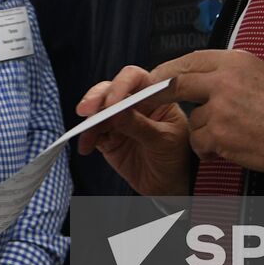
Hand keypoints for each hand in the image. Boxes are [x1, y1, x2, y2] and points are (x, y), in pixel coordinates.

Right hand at [76, 65, 190, 195]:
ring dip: (89, 121)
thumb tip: (117, 112)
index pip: (136, 79)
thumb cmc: (177, 157)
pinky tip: (86, 146)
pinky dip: (86, 137)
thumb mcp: (165, 140)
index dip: (120, 85)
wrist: (171, 185)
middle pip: (110, 90)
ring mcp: (120, 120)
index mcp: (154, 95)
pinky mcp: (109, 137)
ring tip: (86, 136)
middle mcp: (135, 103)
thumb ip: (141, 125)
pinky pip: (93, 132)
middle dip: (96, 98)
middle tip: (86, 110)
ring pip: (98, 111)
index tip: (111, 103)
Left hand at [132, 50, 263, 175]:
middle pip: (176, 82)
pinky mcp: (221, 133)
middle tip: (146, 101)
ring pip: (193, 119)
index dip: (167, 70)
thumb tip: (198, 76)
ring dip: (203, 130)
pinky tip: (226, 148)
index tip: (156, 78)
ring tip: (229, 134)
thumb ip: (227, 72)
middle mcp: (225, 80)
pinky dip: (208, 148)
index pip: (189, 60)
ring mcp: (221, 107)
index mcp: (234, 61)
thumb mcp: (258, 73)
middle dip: (157, 93)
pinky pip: (199, 141)